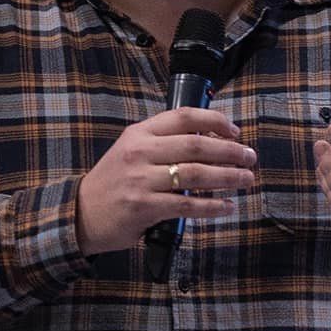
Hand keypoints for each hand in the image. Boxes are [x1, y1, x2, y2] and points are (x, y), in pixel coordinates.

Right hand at [76, 107, 256, 255]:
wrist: (80, 213)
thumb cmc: (113, 183)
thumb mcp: (131, 151)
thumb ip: (163, 143)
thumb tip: (210, 140)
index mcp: (139, 134)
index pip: (183, 116)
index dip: (215, 121)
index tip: (235, 131)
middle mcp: (140, 152)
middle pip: (196, 145)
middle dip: (230, 151)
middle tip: (250, 157)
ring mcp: (141, 180)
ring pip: (195, 174)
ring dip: (227, 177)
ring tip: (246, 179)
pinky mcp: (144, 207)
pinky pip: (187, 204)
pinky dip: (212, 206)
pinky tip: (227, 206)